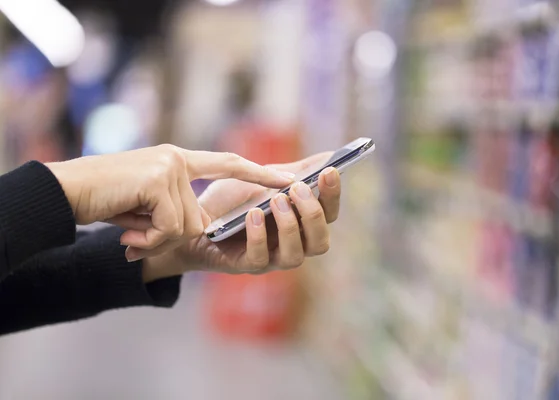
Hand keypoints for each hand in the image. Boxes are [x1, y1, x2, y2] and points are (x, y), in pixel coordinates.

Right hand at [46, 145, 294, 258]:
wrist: (66, 193)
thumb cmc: (105, 200)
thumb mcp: (148, 204)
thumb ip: (176, 207)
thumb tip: (197, 230)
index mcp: (178, 160)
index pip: (228, 163)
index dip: (259, 173)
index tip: (288, 180)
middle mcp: (176, 159)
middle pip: (200, 216)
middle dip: (169, 235)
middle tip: (137, 230)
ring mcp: (168, 167)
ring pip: (187, 225)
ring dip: (156, 236)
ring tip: (129, 225)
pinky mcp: (158, 181)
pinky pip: (172, 227)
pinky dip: (149, 237)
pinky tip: (127, 227)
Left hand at [142, 153, 340, 279]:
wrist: (190, 215)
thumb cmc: (231, 200)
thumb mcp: (263, 179)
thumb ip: (294, 170)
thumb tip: (329, 155)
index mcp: (300, 222)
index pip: (329, 214)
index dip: (333, 194)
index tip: (329, 171)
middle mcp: (292, 244)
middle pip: (320, 241)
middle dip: (313, 214)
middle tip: (296, 189)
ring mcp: (270, 258)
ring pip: (296, 255)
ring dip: (289, 227)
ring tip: (276, 200)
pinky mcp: (246, 265)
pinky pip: (260, 259)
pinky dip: (259, 236)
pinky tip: (252, 215)